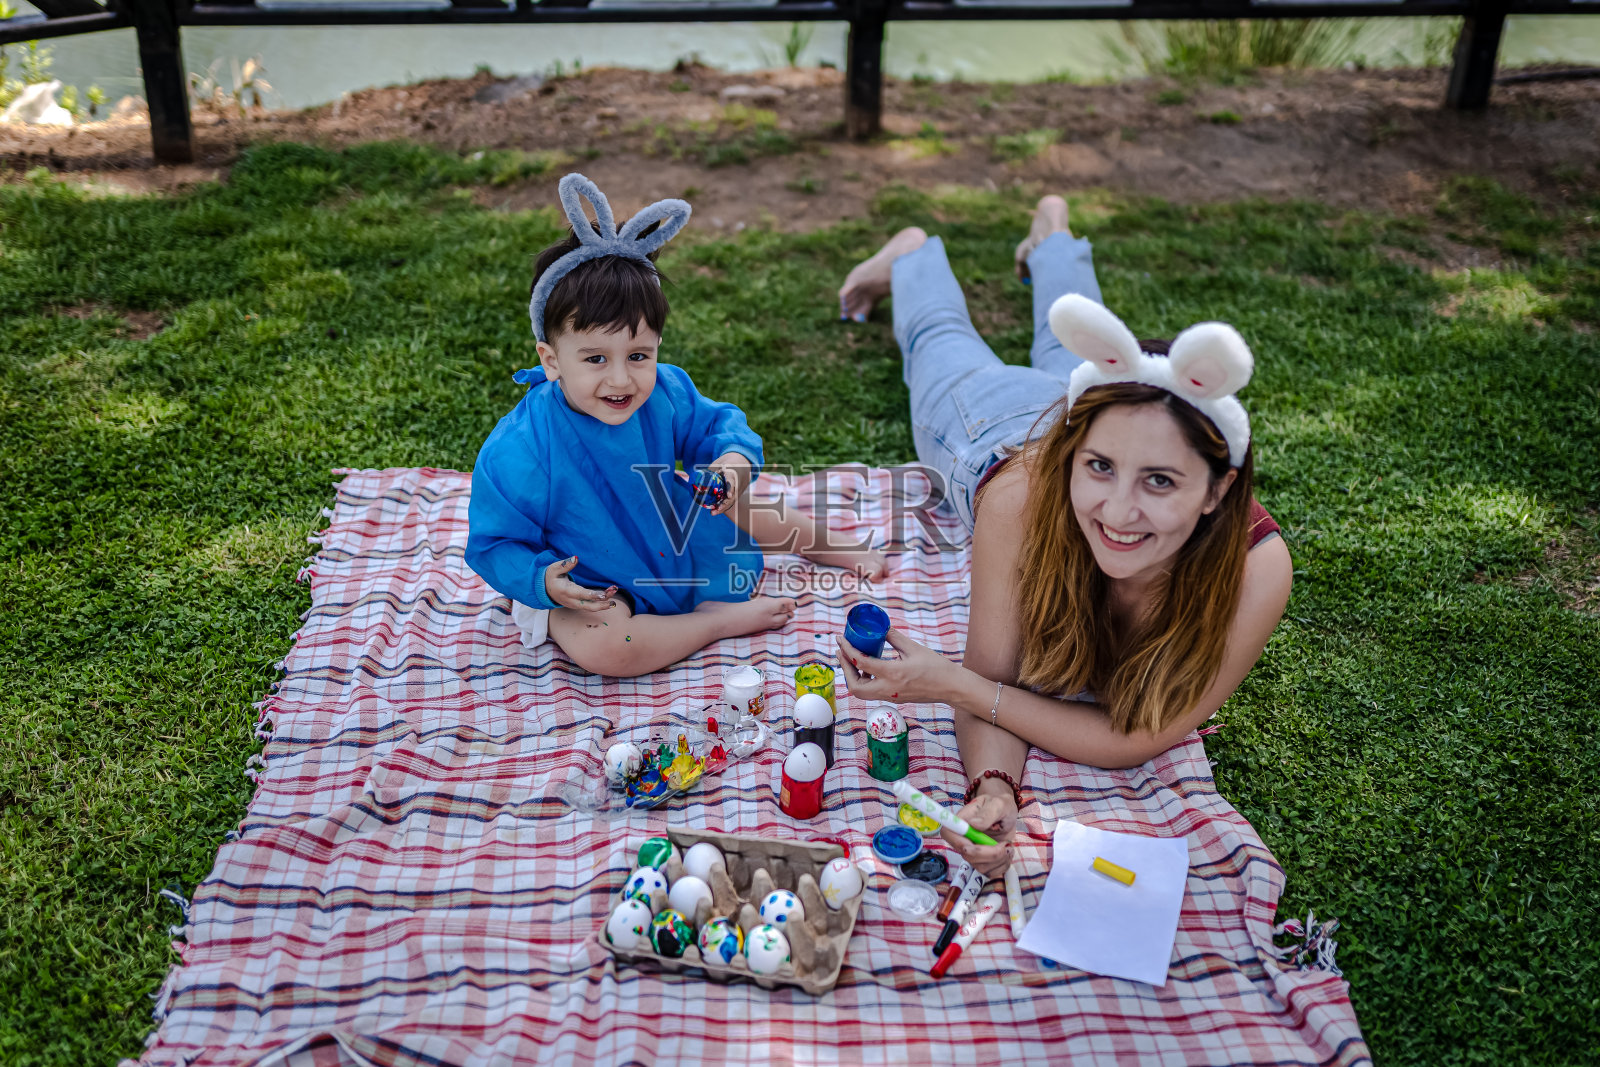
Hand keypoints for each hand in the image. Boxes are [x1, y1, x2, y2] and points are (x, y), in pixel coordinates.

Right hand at [543, 556, 618, 612]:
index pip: (581, 595)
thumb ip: (565, 564)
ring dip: (604, 602)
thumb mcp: (554, 568)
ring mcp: (575, 605)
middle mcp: (571, 601)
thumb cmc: (551, 577)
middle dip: (602, 602)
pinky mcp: (578, 605)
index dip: (592, 595)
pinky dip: (601, 601)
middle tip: (614, 594)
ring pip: (591, 607)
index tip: (603, 595)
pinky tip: (610, 594)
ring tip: (614, 590)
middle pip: (589, 605)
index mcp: (565, 591)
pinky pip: (591, 605)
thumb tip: (576, 558)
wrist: (545, 590)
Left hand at [705, 452, 751, 516]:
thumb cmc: (726, 463)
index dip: (730, 489)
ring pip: (732, 500)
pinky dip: (723, 507)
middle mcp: (738, 482)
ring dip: (723, 508)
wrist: (741, 464)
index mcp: (733, 472)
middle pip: (733, 495)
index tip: (728, 496)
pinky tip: (715, 511)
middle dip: (725, 503)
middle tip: (715, 510)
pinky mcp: (737, 494)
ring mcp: (739, 489)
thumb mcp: (718, 464)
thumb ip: (708, 471)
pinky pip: (731, 501)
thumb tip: (692, 477)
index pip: (733, 481)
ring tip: (713, 513)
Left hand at [834, 628, 955, 705]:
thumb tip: (881, 627)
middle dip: (845, 669)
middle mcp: (888, 689)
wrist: (951, 687)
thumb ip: (894, 637)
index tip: (841, 640)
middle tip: (843, 653)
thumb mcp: (913, 648)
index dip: (847, 650)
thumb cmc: (936, 667)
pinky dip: (864, 681)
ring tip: (853, 660)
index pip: (861, 663)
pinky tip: (868, 669)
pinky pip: (872, 693)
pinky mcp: (894, 699)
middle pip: (855, 686)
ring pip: (861, 693)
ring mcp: (891, 696)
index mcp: (893, 673)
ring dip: (853, 677)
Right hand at [940, 784, 1016, 877]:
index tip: (983, 839)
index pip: (948, 834)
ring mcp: (973, 853)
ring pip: (980, 867)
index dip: (961, 843)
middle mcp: (963, 840)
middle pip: (967, 856)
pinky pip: (990, 873)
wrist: (1007, 814)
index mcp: (961, 822)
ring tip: (1008, 845)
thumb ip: (987, 814)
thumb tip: (973, 825)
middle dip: (990, 854)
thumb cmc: (1000, 806)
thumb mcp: (998, 804)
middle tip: (1004, 844)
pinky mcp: (983, 862)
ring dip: (999, 859)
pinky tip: (1007, 853)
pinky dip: (1003, 865)